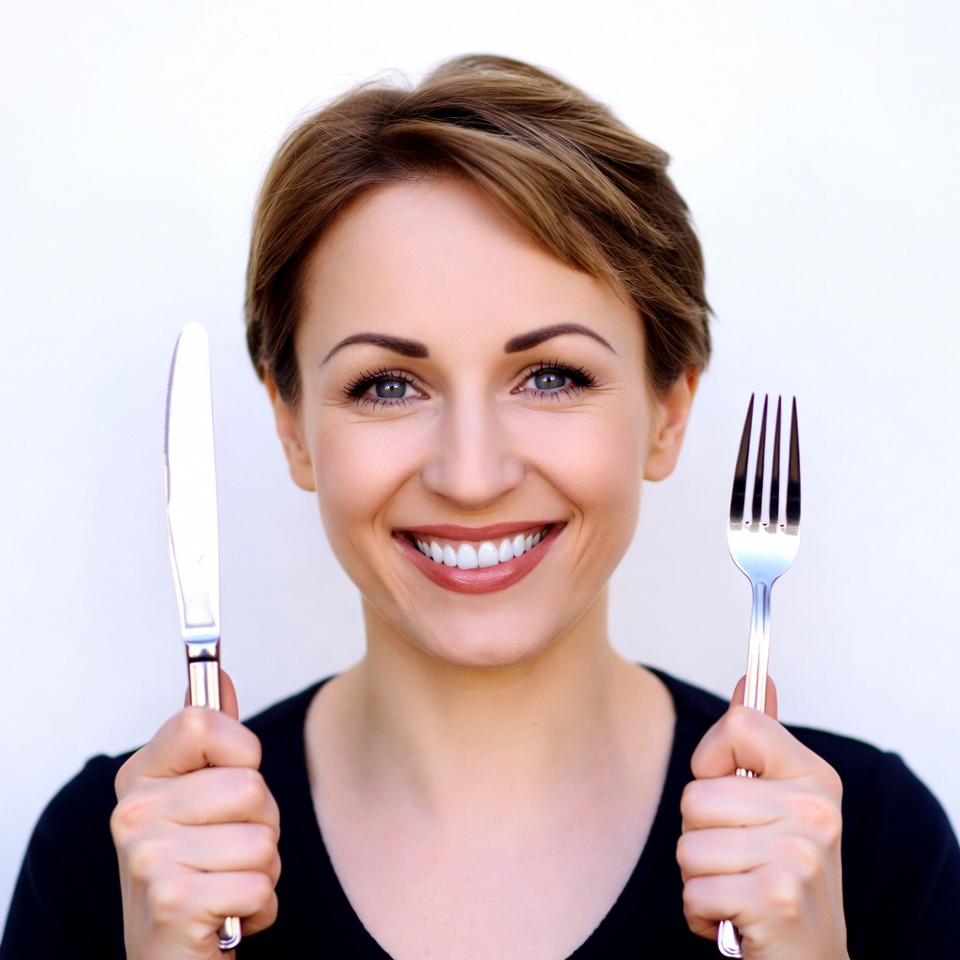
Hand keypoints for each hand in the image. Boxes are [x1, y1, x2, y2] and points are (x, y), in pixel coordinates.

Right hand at [111, 672, 279, 959]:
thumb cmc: (192, 872)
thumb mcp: (195, 799)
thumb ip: (210, 736)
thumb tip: (217, 675)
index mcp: (140, 777)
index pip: (202, 719)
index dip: (241, 748)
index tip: (234, 772)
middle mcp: (133, 814)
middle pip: (250, 785)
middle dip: (262, 823)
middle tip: (228, 851)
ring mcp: (148, 859)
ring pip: (264, 838)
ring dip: (264, 868)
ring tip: (228, 882)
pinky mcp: (174, 903)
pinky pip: (261, 883)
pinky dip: (260, 906)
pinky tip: (227, 915)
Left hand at [676, 678, 847, 958]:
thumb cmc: (787, 878)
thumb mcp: (785, 805)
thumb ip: (761, 742)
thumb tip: (752, 679)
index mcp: (815, 778)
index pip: (739, 724)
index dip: (712, 759)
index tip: (728, 787)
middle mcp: (815, 813)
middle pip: (695, 794)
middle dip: (700, 834)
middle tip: (739, 860)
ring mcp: (798, 857)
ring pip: (687, 844)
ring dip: (699, 876)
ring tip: (737, 887)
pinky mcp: (774, 900)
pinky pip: (692, 890)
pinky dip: (701, 912)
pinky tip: (735, 918)